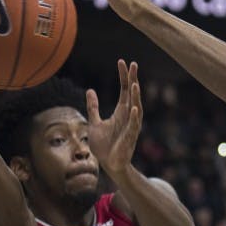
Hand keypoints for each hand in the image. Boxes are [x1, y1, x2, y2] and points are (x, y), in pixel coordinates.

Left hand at [87, 60, 142, 177]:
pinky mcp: (130, 138)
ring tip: (135, 83)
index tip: (122, 61)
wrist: (109, 164)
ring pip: (136, 107)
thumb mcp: (94, 123)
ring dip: (136, 96)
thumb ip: (93, 107)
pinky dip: (135, 117)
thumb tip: (90, 91)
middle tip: (133, 64)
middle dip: (132, 79)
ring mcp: (130, 126)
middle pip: (132, 94)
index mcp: (121, 111)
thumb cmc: (104, 145)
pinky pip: (134, 126)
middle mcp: (128, 116)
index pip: (124, 89)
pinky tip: (135, 108)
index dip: (123, 76)